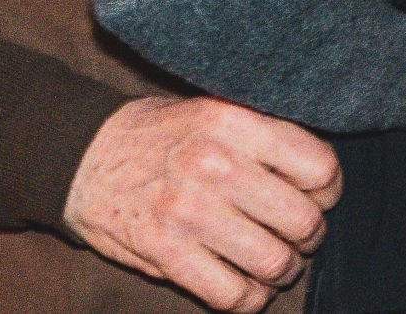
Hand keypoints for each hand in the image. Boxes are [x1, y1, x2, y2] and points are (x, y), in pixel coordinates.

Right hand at [63, 95, 340, 311]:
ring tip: (267, 262)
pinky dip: (247, 299)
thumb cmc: (155, 136)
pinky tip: (241, 284)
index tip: (314, 196)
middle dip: (307, 237)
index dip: (326, 189)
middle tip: (291, 235)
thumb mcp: (207, 111)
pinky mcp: (166, 251)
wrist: (79, 156)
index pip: (318, 166)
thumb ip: (259, 136)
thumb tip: (318, 175)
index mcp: (229, 120)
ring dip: (279, 271)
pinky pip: (233, 295)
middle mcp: (213, 163)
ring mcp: (189, 210)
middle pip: (304, 221)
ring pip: (275, 263)